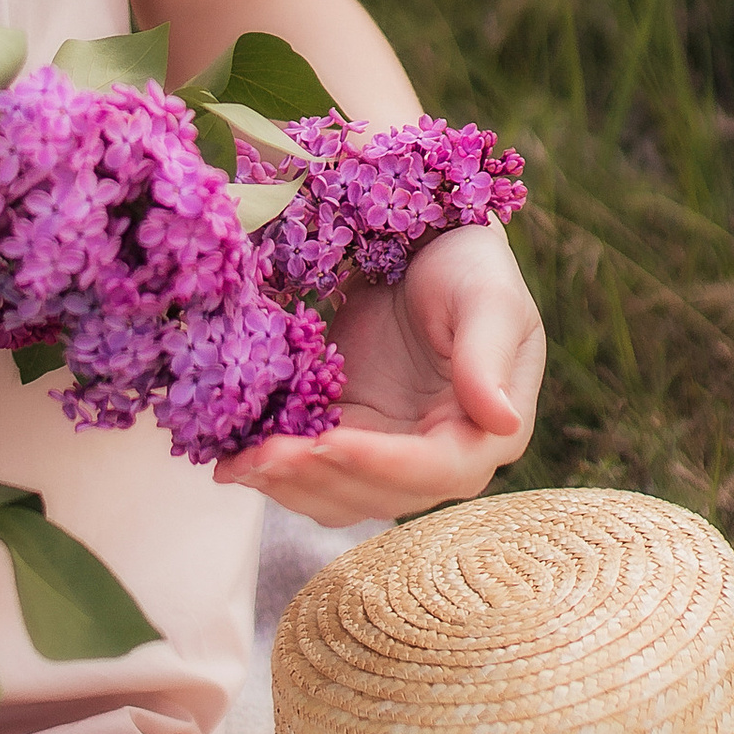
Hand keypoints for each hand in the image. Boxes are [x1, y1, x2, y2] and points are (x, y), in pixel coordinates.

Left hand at [214, 224, 545, 525]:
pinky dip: (272, 467)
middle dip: (318, 478)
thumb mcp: (489, 295)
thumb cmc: (468, 261)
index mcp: (488, 431)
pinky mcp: (347, 431)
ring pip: (337, 494)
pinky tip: (231, 457)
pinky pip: (308, 466)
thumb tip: (502, 420)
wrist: (423, 240)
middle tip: (262, 456)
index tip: (329, 443)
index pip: (438, 469)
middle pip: (379, 493)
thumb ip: (490, 355)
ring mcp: (388, 449)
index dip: (382, 464)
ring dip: (287, 484)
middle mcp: (439, 455)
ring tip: (238, 463)